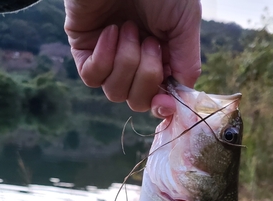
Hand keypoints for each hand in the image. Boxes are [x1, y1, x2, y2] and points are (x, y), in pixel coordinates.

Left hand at [64, 0, 201, 115]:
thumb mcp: (185, 21)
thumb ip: (187, 61)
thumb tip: (181, 94)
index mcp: (160, 58)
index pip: (158, 99)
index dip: (161, 106)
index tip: (165, 102)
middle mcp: (134, 63)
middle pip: (138, 101)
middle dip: (146, 76)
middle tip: (150, 41)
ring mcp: (108, 58)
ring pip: (115, 92)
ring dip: (127, 62)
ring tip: (128, 28)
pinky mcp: (84, 50)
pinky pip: (92, 77)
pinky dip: (104, 58)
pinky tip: (110, 31)